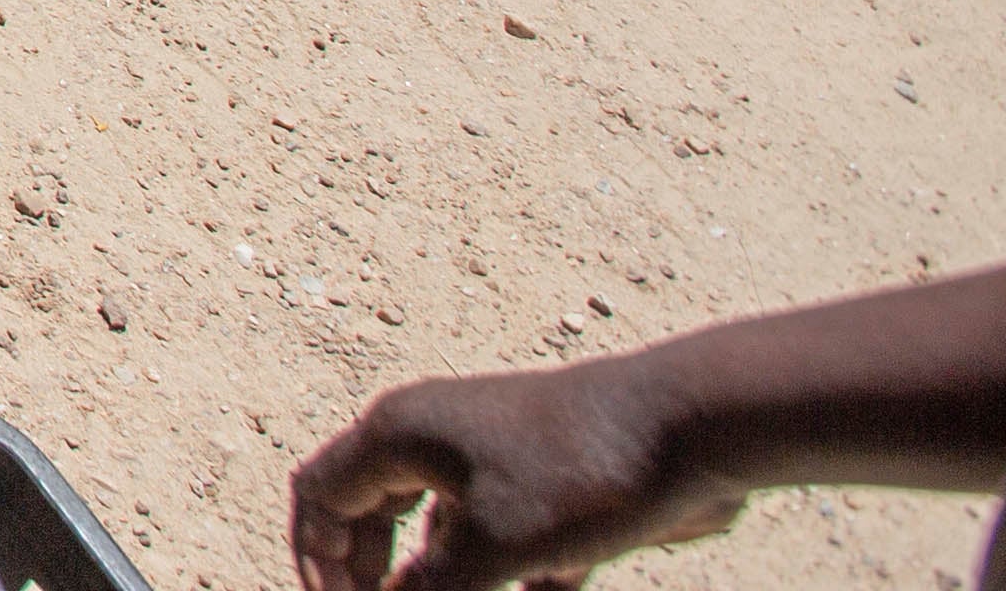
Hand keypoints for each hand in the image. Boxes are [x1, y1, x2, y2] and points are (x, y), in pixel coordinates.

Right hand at [290, 359, 727, 590]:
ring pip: (436, 535)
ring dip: (436, 584)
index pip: (320, 496)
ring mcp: (490, 463)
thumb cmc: (577, 476)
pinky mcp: (544, 492)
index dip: (318, 563)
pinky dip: (505, 588)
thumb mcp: (490, 548)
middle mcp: (433, 440)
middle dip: (366, 574)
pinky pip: (502, 549)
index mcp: (399, 435)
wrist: (687, 430)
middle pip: (367, 511)